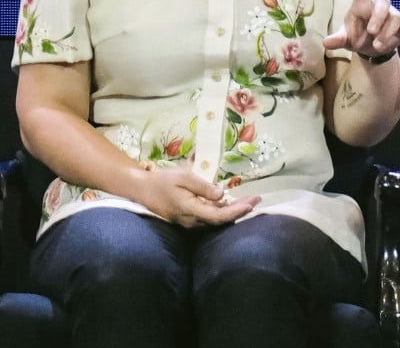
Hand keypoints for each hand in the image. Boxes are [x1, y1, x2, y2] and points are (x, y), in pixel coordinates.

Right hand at [132, 166, 259, 227]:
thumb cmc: (162, 181)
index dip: (238, 211)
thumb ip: (203, 187)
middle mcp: (192, 221)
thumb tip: (222, 195)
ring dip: (234, 211)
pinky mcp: (189, 219)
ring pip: (216, 220)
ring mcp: (190, 222)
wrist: (142, 190)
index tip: (252, 202)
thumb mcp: (183, 178)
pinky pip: (209, 218)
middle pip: (221, 220)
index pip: (219, 216)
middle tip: (258, 199)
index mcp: (190, 210)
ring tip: (250, 200)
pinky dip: (223, 211)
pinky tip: (233, 203)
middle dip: (241, 210)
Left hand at [323, 0, 399, 58]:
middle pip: (384, 2)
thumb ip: (338, 40)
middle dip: (378, 18)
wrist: (372, 50)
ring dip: (386, 34)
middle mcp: (379, 6)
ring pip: (395, 18)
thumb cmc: (357, 37)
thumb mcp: (345, 39)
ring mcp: (393, 15)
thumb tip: (326, 43)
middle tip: (371, 33)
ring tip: (377, 46)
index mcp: (362, 4)